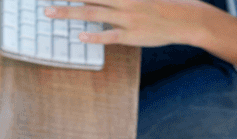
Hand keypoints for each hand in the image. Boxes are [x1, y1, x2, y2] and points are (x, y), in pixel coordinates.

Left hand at [45, 0, 214, 48]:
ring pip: (92, 14)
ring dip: (69, 12)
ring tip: (50, 12)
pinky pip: (109, 36)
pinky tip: (80, 35)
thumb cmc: (164, 4)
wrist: (186, 19)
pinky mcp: (132, 35)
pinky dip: (94, 36)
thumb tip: (102, 0)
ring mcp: (126, 18)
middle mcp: (123, 1)